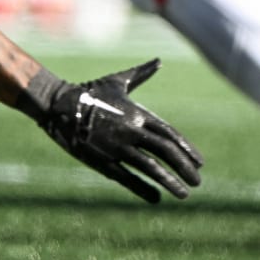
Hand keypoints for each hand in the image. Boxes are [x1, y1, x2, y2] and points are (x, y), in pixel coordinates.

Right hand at [27, 61, 202, 202]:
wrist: (59, 104)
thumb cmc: (90, 91)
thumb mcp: (119, 81)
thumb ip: (141, 73)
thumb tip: (159, 61)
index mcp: (139, 114)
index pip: (170, 134)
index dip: (187, 149)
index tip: (200, 161)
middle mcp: (132, 131)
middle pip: (166, 151)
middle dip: (184, 167)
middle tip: (198, 181)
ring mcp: (118, 147)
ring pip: (150, 168)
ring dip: (169, 181)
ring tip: (184, 194)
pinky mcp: (102, 161)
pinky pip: (127, 178)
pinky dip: (143, 189)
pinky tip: (156, 198)